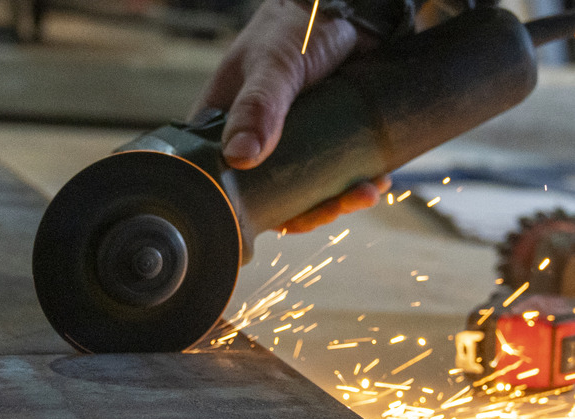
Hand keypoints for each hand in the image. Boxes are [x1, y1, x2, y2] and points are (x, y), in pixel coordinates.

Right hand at [191, 0, 389, 231]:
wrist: (349, 7)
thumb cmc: (295, 27)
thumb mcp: (272, 65)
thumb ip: (257, 106)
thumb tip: (240, 157)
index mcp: (224, 126)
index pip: (223, 180)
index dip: (247, 206)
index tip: (278, 216)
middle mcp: (256, 141)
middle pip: (270, 195)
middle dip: (304, 211)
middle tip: (332, 208)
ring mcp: (294, 144)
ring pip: (307, 191)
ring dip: (336, 201)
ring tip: (364, 193)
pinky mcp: (328, 141)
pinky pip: (337, 175)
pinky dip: (357, 183)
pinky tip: (376, 179)